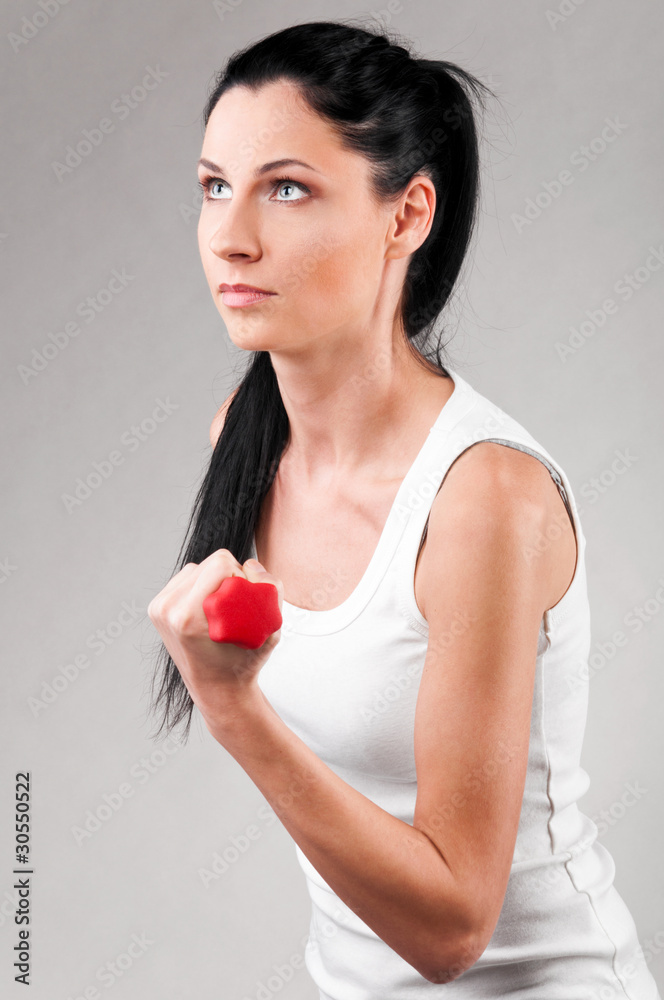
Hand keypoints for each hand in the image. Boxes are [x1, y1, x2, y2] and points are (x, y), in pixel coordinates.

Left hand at [147, 549, 283, 725]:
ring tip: (223, 609)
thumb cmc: (243, 662)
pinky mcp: (158, 607)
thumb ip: (272, 591)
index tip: (246, 602)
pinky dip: (201, 585)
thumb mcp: (270, 631)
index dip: (242, 576)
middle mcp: (167, 609)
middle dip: (229, 577)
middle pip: (208, 562)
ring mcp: (159, 608)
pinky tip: (208, 606)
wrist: (216, 688)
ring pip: (197, 568)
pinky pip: (187, 578)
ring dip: (215, 581)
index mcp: (188, 616)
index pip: (221, 564)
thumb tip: (250, 565)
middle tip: (237, 606)